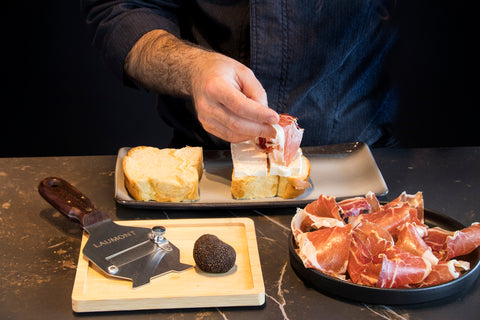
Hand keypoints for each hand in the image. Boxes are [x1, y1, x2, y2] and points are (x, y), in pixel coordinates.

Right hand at [125, 29, 278, 142]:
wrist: (197, 72)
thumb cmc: (221, 70)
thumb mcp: (244, 72)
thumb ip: (257, 92)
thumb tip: (266, 114)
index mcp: (215, 87)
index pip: (239, 106)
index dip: (259, 114)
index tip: (275, 118)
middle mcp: (207, 104)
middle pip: (236, 123)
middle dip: (258, 129)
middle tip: (274, 130)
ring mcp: (204, 117)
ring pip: (232, 134)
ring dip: (252, 134)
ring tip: (265, 130)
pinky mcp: (206, 125)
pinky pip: (227, 136)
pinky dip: (242, 136)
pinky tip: (252, 130)